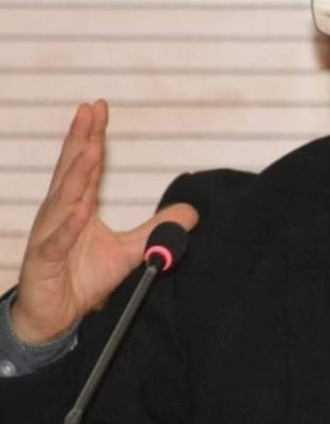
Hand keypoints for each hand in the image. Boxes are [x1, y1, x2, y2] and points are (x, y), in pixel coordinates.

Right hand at [10, 100, 197, 342]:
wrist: (54, 316)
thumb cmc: (82, 277)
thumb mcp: (130, 249)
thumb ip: (157, 228)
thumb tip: (192, 212)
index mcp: (78, 206)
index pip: (87, 165)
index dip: (92, 136)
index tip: (99, 107)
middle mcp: (61, 214)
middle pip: (72, 170)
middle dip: (80, 138)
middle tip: (88, 109)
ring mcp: (50, 235)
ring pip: (62, 199)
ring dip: (76, 174)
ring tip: (89, 148)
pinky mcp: (44, 261)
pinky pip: (57, 241)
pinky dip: (67, 226)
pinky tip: (78, 210)